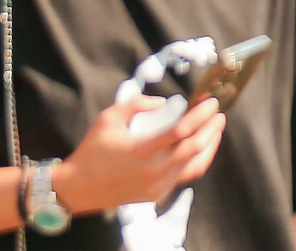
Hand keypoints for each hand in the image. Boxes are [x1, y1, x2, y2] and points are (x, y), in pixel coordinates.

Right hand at [56, 94, 225, 214]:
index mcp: (142, 150)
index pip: (182, 130)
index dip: (201, 114)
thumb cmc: (92, 151)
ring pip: (195, 164)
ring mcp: (157, 184)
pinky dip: (198, 160)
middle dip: (212, 127)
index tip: (211, 102)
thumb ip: (136, 103)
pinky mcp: (157, 193)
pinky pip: (185, 175)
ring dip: (210, 144)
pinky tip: (201, 148)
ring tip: (216, 129)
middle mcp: (153, 169)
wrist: (77, 189)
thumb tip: (163, 103)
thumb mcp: (108, 118)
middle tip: (219, 113)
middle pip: (195, 147)